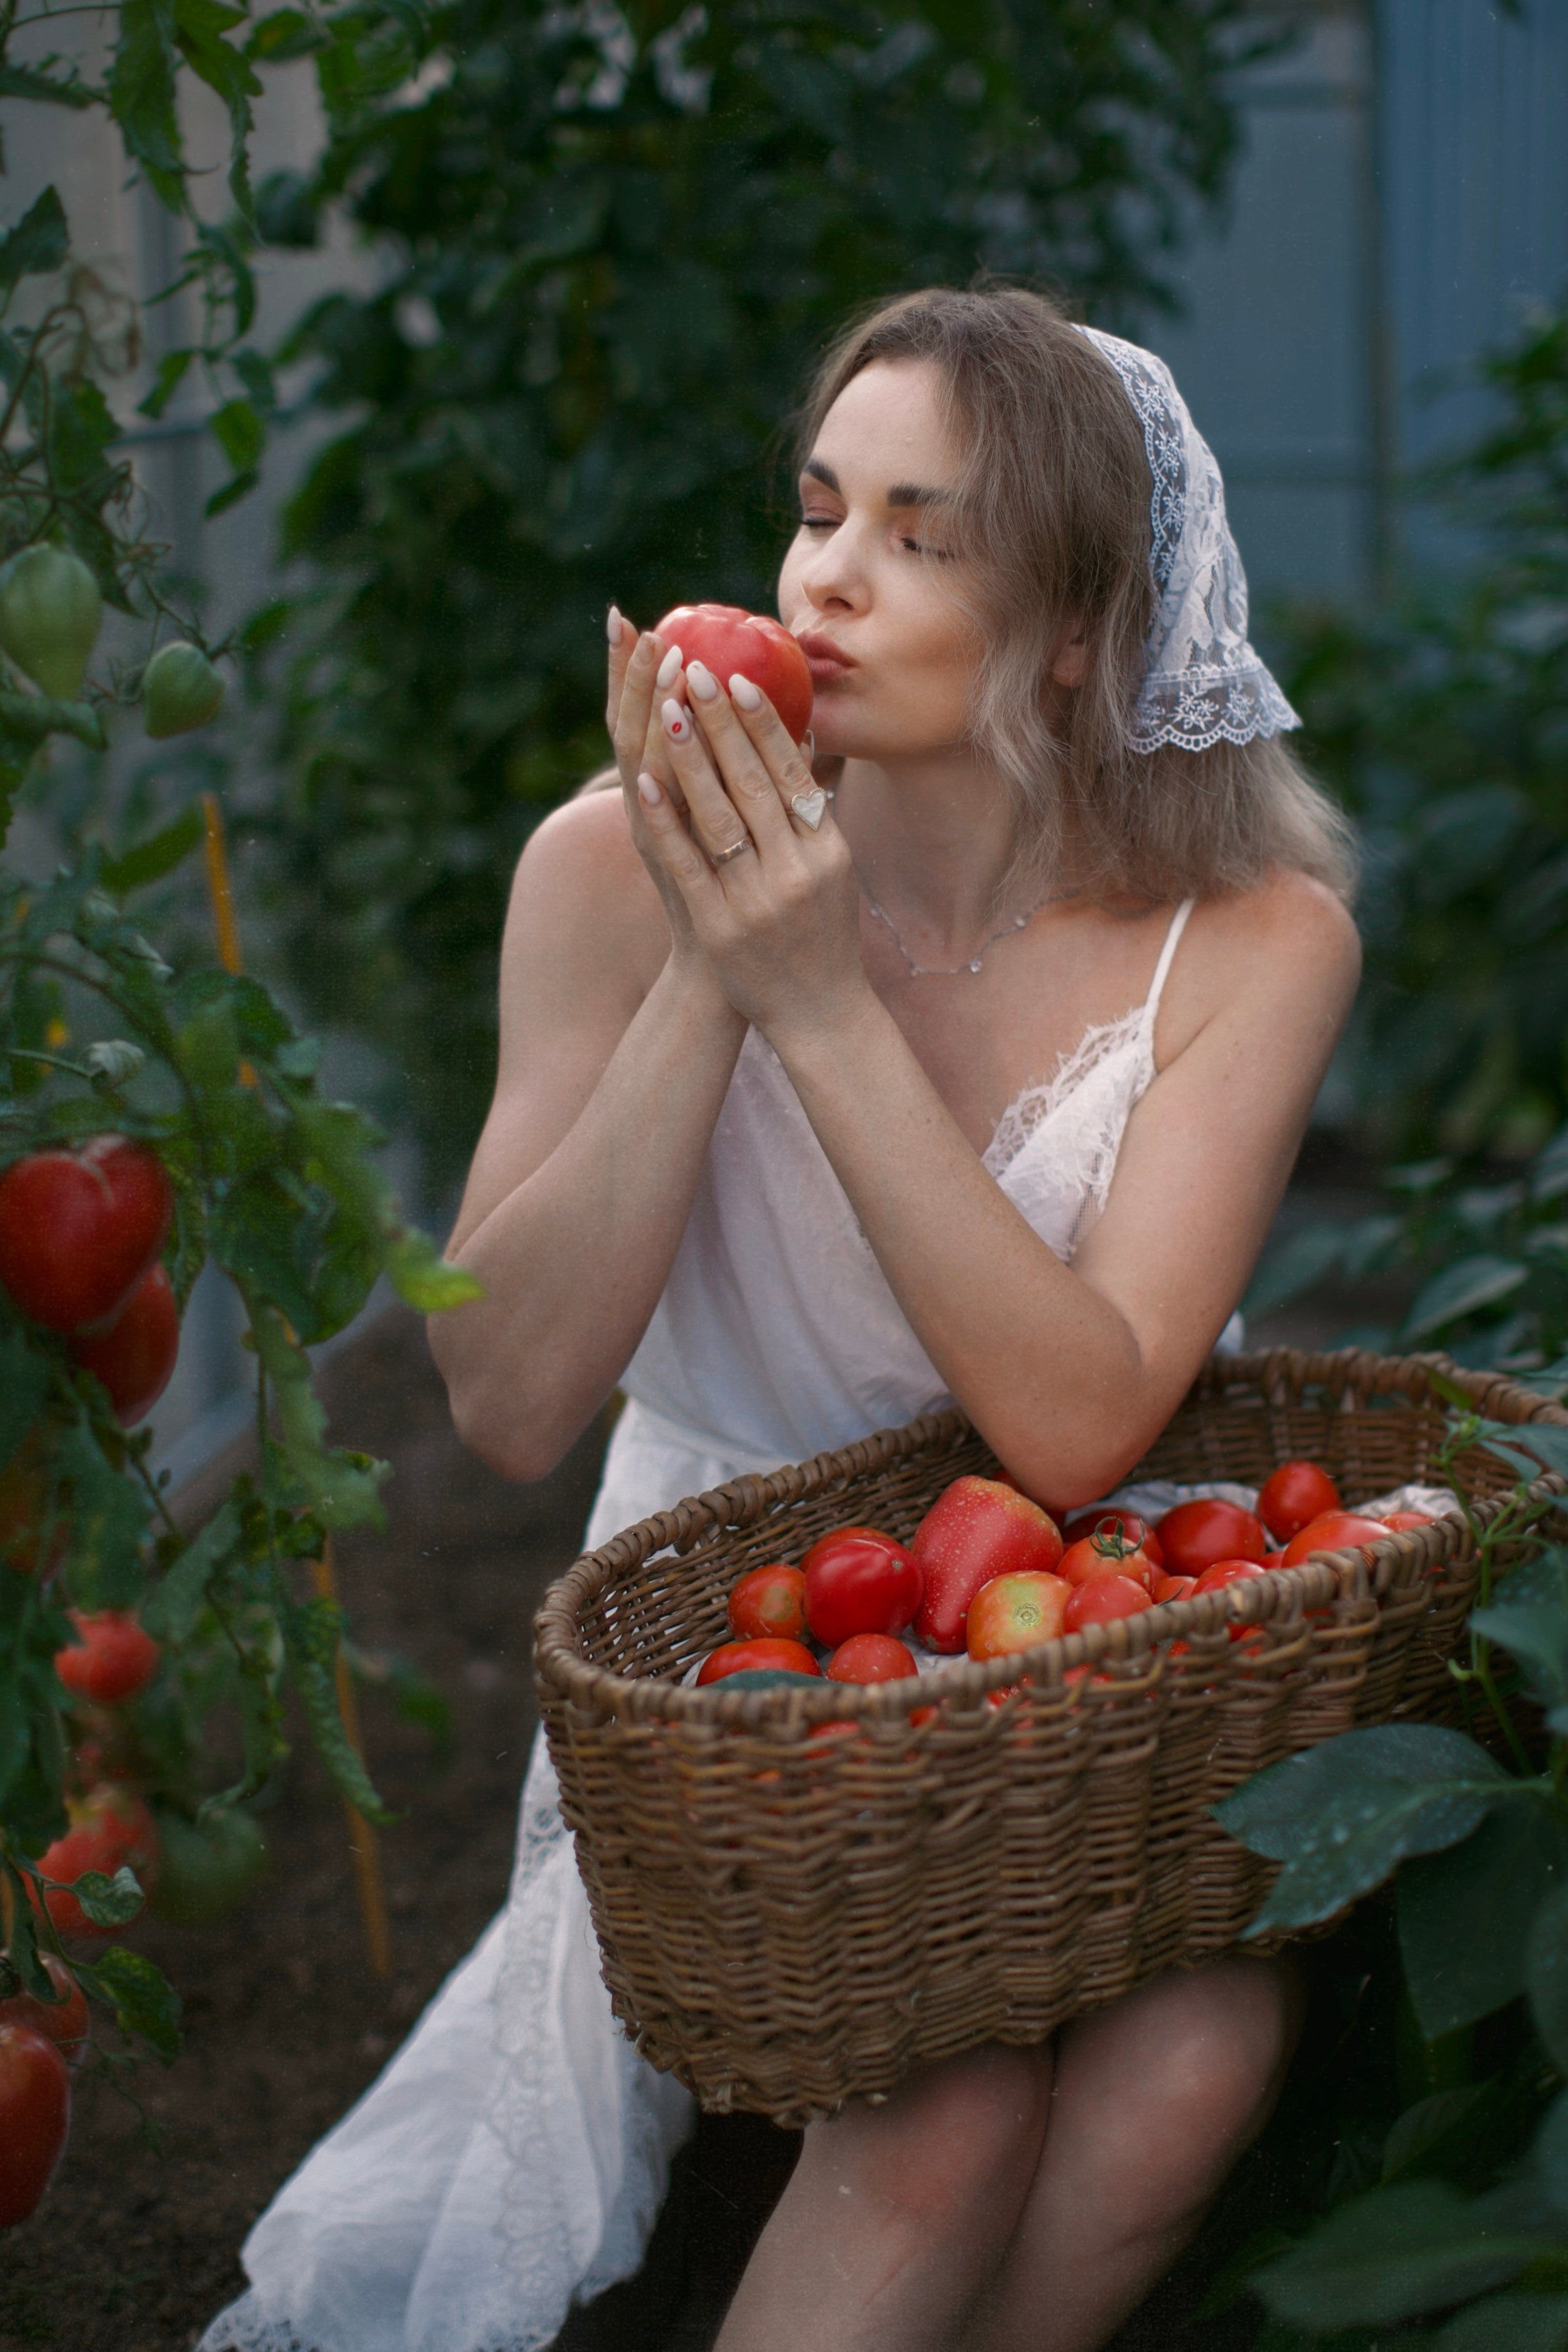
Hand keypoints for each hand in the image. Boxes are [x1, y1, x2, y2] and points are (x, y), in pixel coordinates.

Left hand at [631, 653, 869, 1044]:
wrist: (818, 1014)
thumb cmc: (822, 931)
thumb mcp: (833, 868)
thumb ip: (813, 806)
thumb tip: (798, 732)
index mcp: (827, 852)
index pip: (792, 775)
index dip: (764, 725)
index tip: (737, 679)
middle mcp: (795, 871)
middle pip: (753, 785)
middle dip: (721, 724)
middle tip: (693, 668)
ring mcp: (756, 900)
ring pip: (719, 817)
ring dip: (690, 758)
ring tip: (667, 706)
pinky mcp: (720, 927)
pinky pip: (688, 863)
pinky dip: (665, 820)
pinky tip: (642, 779)